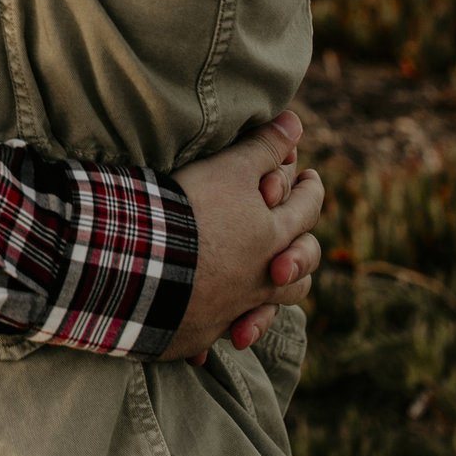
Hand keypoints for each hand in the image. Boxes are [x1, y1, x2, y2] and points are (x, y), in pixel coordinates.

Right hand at [162, 111, 324, 361]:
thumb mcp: (230, 169)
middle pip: (299, 270)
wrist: (143, 262)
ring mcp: (231, 310)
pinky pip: (213, 335)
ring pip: (267, 308)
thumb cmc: (190, 209)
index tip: (312, 179)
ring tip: (264, 289)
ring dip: (268, 303)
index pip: (307, 210)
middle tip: (297, 245)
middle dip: (301, 255)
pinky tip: (207, 327)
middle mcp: (261, 279)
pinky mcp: (197, 333)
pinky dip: (214, 328)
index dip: (311, 190)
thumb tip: (296, 121)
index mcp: (273, 238)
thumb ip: (265, 147)